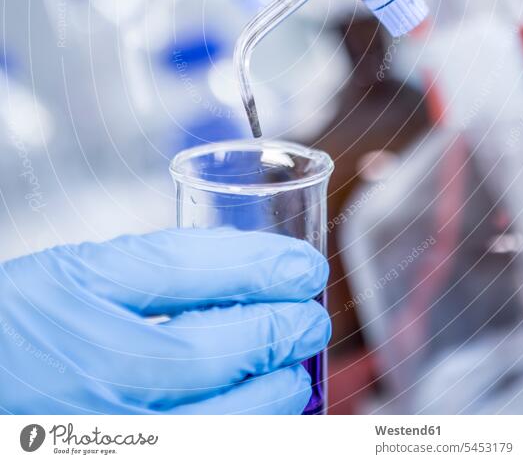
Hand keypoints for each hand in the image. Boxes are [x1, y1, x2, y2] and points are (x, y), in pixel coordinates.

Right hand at [0, 228, 329, 413]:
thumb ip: (155, 265)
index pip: (185, 273)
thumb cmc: (22, 324)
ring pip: (216, 427)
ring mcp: (113, 436)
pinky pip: (207, 454)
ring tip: (294, 372)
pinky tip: (260, 421)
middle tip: (309, 318)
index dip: (258, 264)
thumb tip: (241, 263)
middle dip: (277, 332)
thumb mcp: (77, 270)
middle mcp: (91, 374)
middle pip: (209, 355)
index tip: (302, 265)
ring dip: (273, 396)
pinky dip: (243, 436)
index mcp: (78, 299)